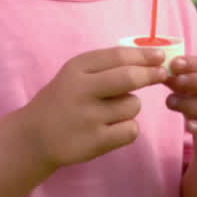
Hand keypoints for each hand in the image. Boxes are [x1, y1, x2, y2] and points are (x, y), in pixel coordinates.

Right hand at [21, 46, 168, 171]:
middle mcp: (81, 90)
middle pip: (129, 78)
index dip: (144, 55)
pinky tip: (112, 129)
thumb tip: (150, 57)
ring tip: (112, 111)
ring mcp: (88, 117)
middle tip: (162, 75)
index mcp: (76, 68)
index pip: (117, 56)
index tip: (161, 56)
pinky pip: (131, 129)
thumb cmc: (63, 100)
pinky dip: (128, 128)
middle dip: (151, 74)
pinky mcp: (95, 141)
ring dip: (131, 106)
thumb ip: (107, 65)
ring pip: (133, 105)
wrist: (34, 137)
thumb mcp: (75, 75)